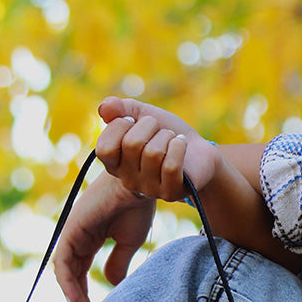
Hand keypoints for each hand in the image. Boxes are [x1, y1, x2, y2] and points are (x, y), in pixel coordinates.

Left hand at [52, 171, 154, 301]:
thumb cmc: (138, 207)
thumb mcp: (128, 241)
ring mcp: (72, 232)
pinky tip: (80, 301)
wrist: (143, 183)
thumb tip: (111, 284)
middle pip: (70, 275)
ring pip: (64, 272)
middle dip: (77, 300)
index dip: (83, 294)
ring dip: (72, 297)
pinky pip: (62, 264)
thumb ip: (117, 262)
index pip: (78, 271)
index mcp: (87, 237)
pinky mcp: (71, 230)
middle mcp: (76, 235)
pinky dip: (68, 285)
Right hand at [96, 96, 220, 198]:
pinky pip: (171, 165)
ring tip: (172, 140)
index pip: (104, 147)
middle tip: (159, 130)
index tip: (133, 121)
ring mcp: (149, 189)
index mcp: (115, 164)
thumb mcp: (141, 115)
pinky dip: (179, 146)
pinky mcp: (170, 192)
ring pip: (153, 153)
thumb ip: (119, 109)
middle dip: (150, 125)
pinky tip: (182, 145)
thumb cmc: (165, 133)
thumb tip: (104, 108)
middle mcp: (128, 180)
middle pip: (131, 144)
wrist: (198, 150)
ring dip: (167, 136)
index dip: (120, 125)